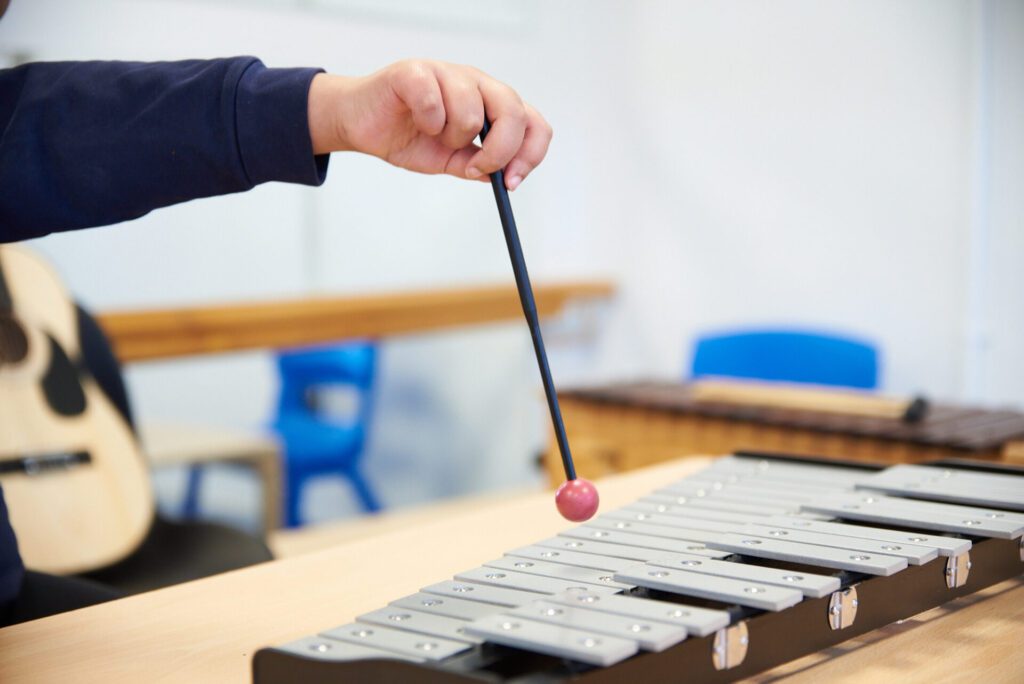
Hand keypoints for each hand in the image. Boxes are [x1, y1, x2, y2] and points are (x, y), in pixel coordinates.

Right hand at [307, 60, 551, 190]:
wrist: (362, 125)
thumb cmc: (408, 136)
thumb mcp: (449, 160)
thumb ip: (477, 166)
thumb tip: (505, 178)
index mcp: (491, 103)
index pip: (532, 122)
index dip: (529, 153)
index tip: (511, 183)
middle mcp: (476, 82)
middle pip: (513, 111)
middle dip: (499, 150)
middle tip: (475, 169)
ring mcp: (447, 72)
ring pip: (473, 112)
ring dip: (452, 137)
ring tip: (433, 135)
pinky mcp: (415, 71)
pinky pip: (435, 103)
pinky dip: (427, 123)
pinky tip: (416, 121)